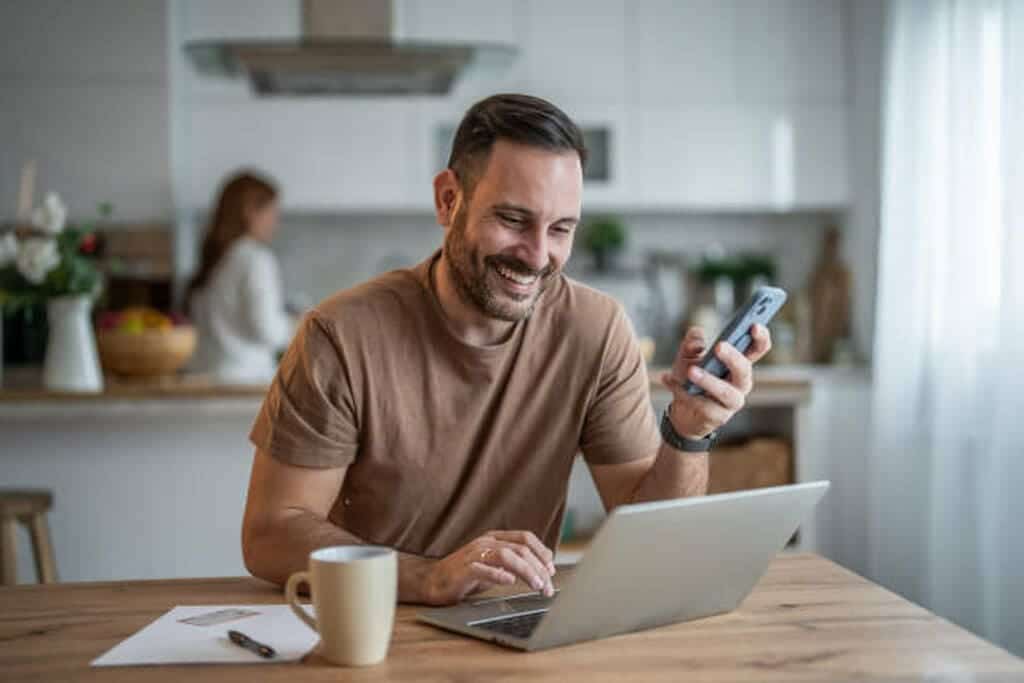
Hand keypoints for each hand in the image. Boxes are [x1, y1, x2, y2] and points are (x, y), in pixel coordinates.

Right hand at [423, 530, 556, 605]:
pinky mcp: (463, 569)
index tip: (552, 569)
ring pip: (506, 556)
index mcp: (494, 538)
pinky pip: (483, 569)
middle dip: (539, 568)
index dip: (541, 551)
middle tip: (549, 587)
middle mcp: (485, 542)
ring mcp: (474, 554)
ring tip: (537, 586)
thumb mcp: (494, 567)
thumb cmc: (466, 576)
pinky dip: (498, 575)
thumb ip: (514, 565)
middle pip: (520, 549)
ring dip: (526, 571)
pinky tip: (510, 582)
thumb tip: (542, 571)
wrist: (433, 582)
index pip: (525, 537)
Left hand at [660, 325, 771, 439]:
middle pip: (744, 370)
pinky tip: (668, 379)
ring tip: (692, 371)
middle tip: (719, 346)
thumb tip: (696, 338)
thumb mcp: (687, 356)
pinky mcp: (717, 416)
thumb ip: (691, 343)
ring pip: (727, 392)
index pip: (757, 349)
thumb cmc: (691, 378)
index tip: (753, 325)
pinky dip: (683, 391)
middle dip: (734, 358)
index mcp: (738, 363)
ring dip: (709, 380)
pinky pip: (703, 404)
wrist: (682, 410)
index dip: (760, 337)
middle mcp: (740, 382)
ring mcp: (731, 402)